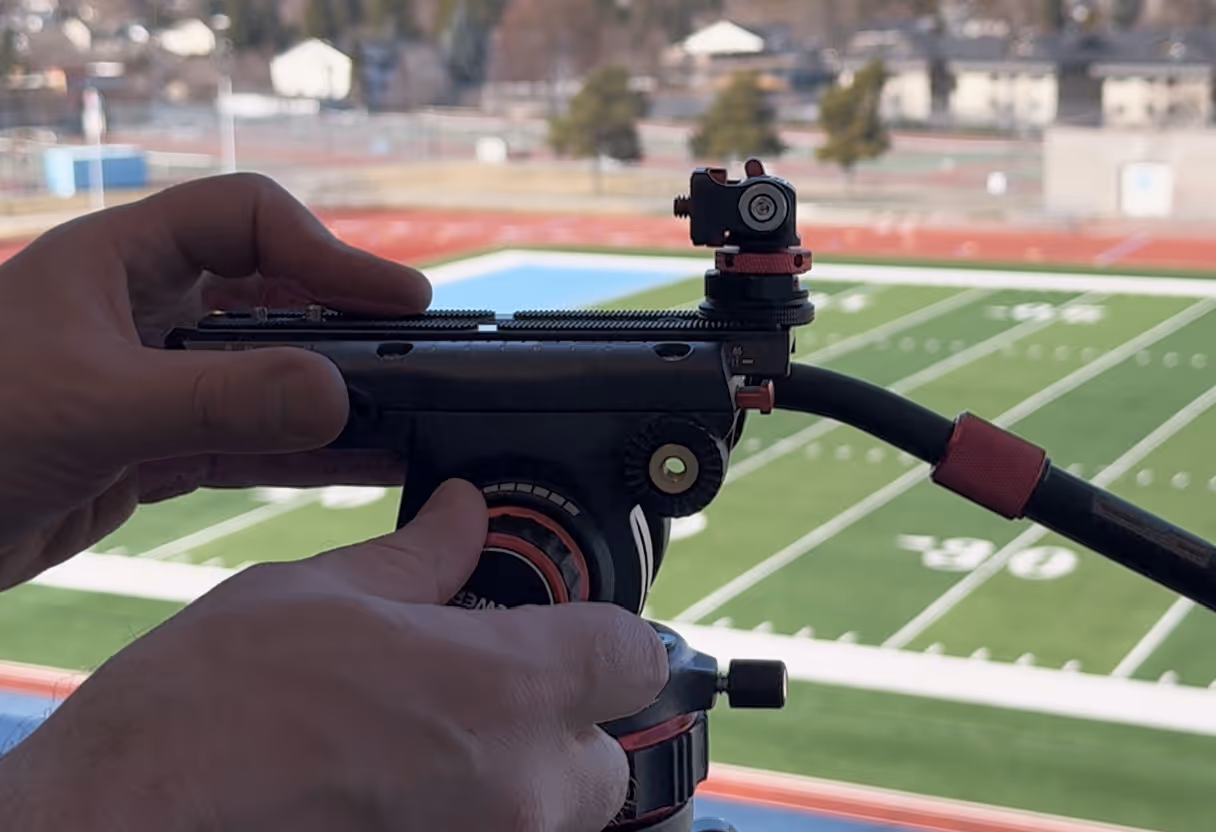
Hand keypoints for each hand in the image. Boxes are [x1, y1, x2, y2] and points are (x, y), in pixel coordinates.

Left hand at [0, 173, 430, 590]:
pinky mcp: (154, 449)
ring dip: (333, 397)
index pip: (247, 220)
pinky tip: (357, 463)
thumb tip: (339, 396)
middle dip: (343, 325)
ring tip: (407, 415)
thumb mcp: (94, 408)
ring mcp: (154, 384)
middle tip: (416, 356)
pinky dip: (303, 454)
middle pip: (271, 297)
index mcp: (118, 262)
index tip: (397, 299)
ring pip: (266, 377)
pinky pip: (249, 442)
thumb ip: (219, 400)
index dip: (327, 251)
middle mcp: (143, 313)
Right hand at [0, 480, 669, 831]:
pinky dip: (467, 817)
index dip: (603, 631)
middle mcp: (518, 790)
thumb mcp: (314, 594)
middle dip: (559, 721)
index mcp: (503, 688)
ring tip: (421, 746)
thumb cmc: (202, 718)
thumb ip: (417, 559)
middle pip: (605, 753)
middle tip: (478, 692)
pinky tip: (390, 793)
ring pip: (556, 816)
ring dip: (514, 779)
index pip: (635, 654)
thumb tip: (462, 518)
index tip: (564, 626)